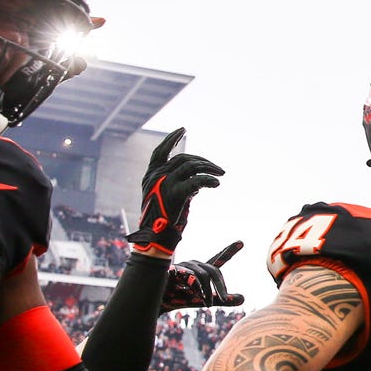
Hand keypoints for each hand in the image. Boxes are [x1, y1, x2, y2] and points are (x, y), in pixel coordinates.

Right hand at [127, 127, 223, 258]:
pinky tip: (217, 184)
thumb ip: (178, 185)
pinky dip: (209, 180)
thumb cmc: (162, 222)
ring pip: (192, 166)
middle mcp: (156, 177)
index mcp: (150, 176)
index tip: (182, 130)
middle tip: (218, 168)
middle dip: (203, 161)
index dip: (171, 139)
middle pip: (183, 158)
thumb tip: (197, 180)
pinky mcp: (176, 194)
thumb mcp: (167, 198)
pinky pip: (197, 181)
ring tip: (220, 175)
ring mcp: (165, 184)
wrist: (156, 240)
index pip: (160, 152)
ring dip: (209, 168)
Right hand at [162, 241, 245, 311]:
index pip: (218, 259)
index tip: (241, 242)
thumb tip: (243, 299)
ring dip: (207, 291)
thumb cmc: (178, 298)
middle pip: (213, 271)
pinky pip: (189, 278)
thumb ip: (222, 300)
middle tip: (225, 299)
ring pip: (202, 275)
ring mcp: (182, 266)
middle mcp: (193, 265)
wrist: (156, 303)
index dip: (229, 251)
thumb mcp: (203, 300)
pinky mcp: (172, 271)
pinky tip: (194, 295)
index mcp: (201, 270)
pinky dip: (194, 288)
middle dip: (220, 286)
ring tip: (207, 305)